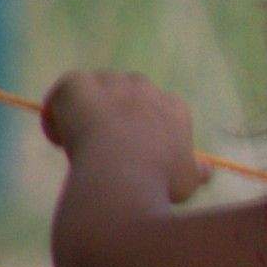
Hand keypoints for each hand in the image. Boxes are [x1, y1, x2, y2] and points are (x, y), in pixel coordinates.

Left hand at [38, 69, 206, 201]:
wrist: (120, 176)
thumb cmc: (158, 182)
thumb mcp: (187, 181)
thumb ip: (197, 171)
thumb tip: (207, 168)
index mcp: (174, 107)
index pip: (162, 105)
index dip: (147, 126)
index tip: (137, 150)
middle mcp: (145, 88)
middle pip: (130, 90)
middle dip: (118, 110)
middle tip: (107, 142)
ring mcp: (111, 84)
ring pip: (97, 87)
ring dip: (90, 107)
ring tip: (79, 140)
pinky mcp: (79, 84)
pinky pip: (66, 88)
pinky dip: (58, 108)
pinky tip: (59, 136)